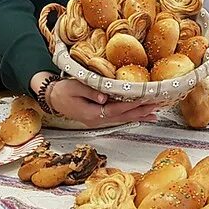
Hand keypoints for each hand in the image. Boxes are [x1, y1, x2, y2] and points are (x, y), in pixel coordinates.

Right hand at [47, 78, 161, 126]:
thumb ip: (90, 91)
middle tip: (157, 107)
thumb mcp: (74, 87)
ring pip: (122, 119)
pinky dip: (131, 116)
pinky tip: (141, 116)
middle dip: (141, 112)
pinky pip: (119, 117)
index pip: (116, 109)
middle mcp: (97, 120)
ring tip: (154, 114)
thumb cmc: (62, 90)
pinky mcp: (99, 117)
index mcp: (91, 114)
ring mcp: (98, 120)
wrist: (52, 97)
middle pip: (123, 117)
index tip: (144, 100)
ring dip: (139, 116)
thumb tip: (104, 97)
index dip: (131, 105)